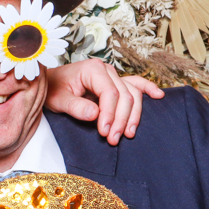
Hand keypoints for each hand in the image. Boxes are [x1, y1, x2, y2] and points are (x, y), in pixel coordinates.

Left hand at [45, 58, 163, 144]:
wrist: (50, 84)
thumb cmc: (52, 90)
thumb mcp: (58, 100)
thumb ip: (76, 107)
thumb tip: (96, 115)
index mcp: (92, 69)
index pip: (109, 93)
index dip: (110, 114)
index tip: (104, 132)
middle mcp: (106, 70)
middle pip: (124, 96)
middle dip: (120, 120)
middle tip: (113, 139)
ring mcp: (113, 76)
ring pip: (132, 94)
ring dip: (133, 115)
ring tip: (128, 134)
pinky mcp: (115, 83)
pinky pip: (135, 85)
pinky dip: (147, 90)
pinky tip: (158, 96)